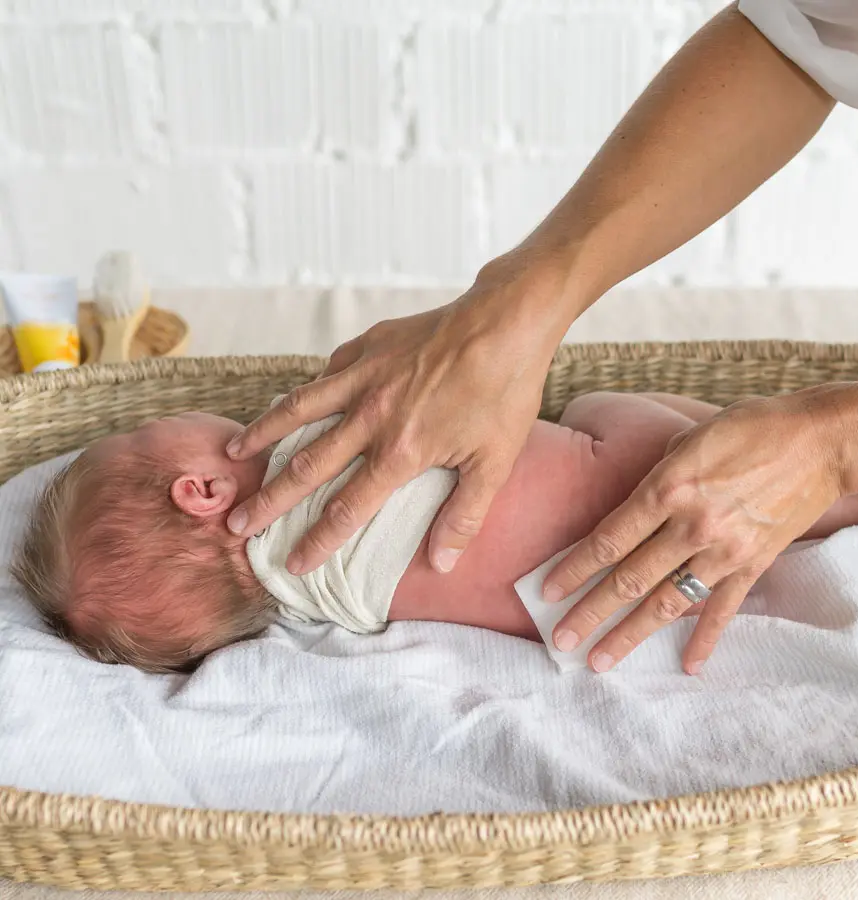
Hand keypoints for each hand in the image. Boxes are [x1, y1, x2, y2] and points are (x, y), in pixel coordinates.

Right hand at [225, 257, 563, 574]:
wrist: (506, 322)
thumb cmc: (505, 393)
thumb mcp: (495, 463)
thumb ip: (463, 516)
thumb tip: (441, 564)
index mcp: (399, 451)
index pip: (346, 508)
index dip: (317, 541)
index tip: (293, 562)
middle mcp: (371, 416)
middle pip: (307, 466)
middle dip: (269, 499)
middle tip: (237, 521)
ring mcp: (364, 376)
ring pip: (299, 410)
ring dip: (263, 434)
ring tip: (234, 452)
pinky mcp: (369, 346)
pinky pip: (327, 372)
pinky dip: (306, 390)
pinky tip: (294, 400)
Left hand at [543, 390, 844, 674]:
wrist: (820, 440)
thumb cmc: (750, 427)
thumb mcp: (689, 437)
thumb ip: (656, 476)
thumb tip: (633, 505)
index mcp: (668, 488)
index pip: (608, 540)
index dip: (573, 569)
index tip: (546, 592)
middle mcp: (691, 525)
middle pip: (628, 579)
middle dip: (589, 612)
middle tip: (559, 639)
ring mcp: (724, 550)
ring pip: (667, 602)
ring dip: (630, 634)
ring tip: (599, 660)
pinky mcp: (755, 563)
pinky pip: (724, 608)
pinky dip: (706, 638)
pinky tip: (688, 665)